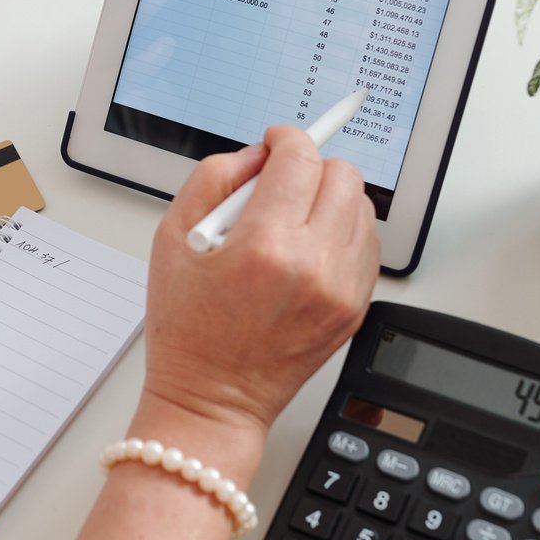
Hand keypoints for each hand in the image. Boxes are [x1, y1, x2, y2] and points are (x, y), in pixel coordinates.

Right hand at [139, 127, 379, 450]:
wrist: (213, 400)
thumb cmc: (188, 330)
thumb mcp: (171, 239)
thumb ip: (213, 179)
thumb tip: (255, 157)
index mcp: (265, 245)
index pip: (300, 158)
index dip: (286, 139)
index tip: (275, 143)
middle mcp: (312, 266)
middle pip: (343, 176)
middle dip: (311, 168)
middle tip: (282, 183)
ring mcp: (340, 290)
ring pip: (362, 208)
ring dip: (331, 200)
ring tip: (293, 220)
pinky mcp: (354, 309)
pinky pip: (367, 247)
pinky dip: (343, 235)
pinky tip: (309, 248)